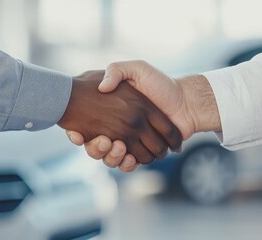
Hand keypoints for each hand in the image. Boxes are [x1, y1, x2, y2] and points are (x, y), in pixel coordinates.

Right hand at [58, 70, 181, 164]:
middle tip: (104, 141)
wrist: (185, 100)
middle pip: (98, 147)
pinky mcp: (142, 153)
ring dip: (112, 157)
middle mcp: (119, 129)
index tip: (77, 134)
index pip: (88, 127)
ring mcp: (130, 142)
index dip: (78, 134)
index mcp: (113, 113)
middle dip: (97, 149)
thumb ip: (117, 70)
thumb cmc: (160, 83)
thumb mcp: (136, 69)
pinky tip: (129, 158)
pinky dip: (127, 164)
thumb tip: (102, 88)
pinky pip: (129, 164)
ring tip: (118, 147)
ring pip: (112, 158)